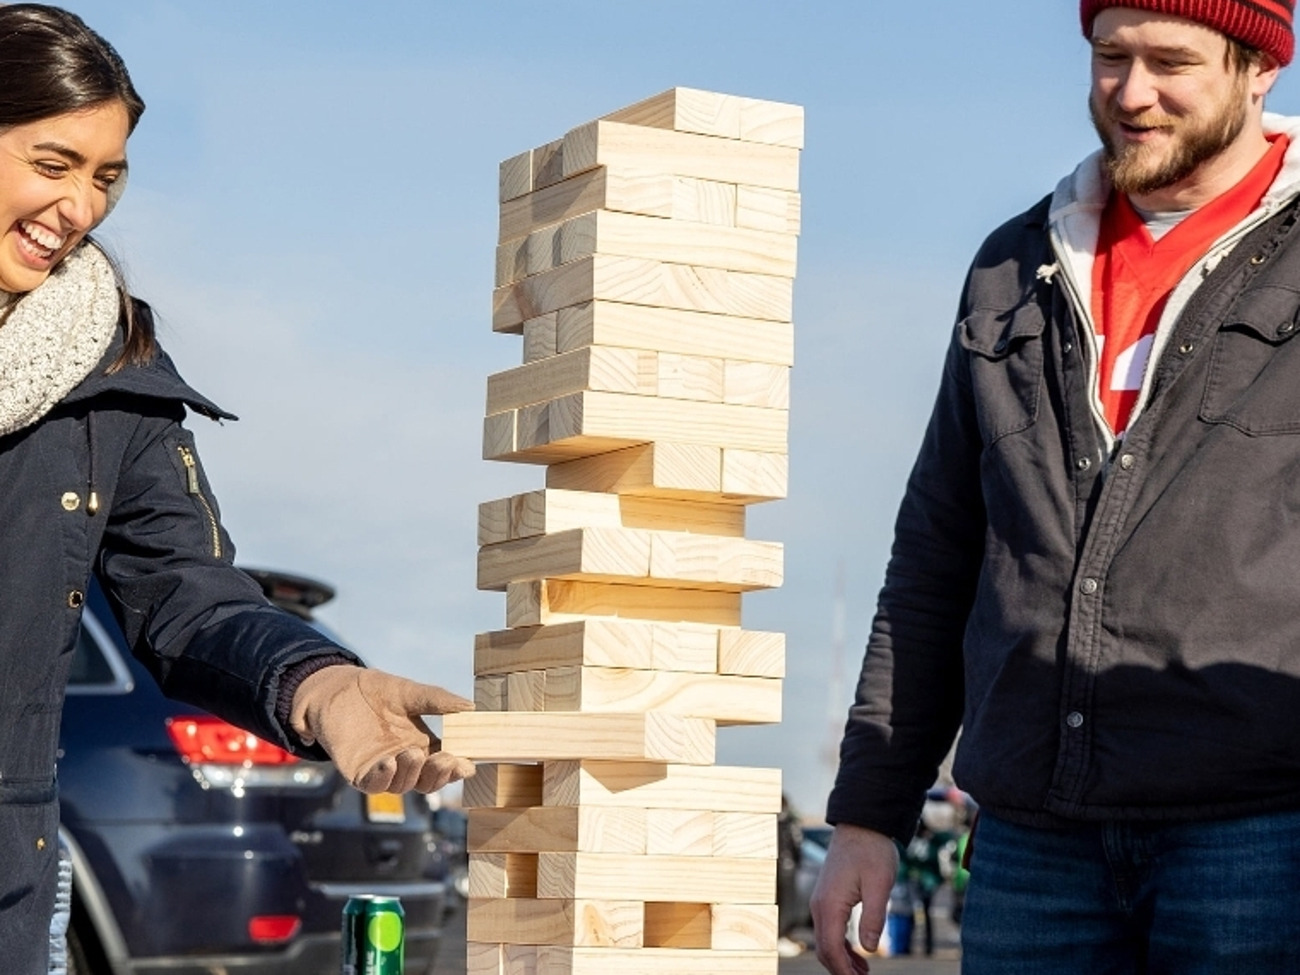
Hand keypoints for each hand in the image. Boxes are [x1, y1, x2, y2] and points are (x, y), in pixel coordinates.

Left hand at [289, 665, 475, 793]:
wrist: (336, 689)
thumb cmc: (374, 691)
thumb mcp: (411, 692)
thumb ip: (438, 700)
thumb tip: (470, 707)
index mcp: (422, 744)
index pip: (445, 763)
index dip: (457, 768)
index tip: (468, 764)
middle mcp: (404, 760)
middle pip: (428, 781)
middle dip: (440, 775)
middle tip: (446, 759)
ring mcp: (382, 768)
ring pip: (403, 785)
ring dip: (413, 774)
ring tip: (413, 753)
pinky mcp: (358, 772)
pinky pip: (374, 785)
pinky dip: (384, 779)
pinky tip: (389, 764)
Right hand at [810, 824, 898, 974]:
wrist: (861, 824)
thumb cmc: (871, 851)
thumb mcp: (880, 884)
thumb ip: (874, 918)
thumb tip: (870, 949)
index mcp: (829, 904)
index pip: (830, 948)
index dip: (843, 971)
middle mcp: (819, 905)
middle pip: (824, 949)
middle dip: (841, 969)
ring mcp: (821, 901)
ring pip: (825, 940)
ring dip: (841, 959)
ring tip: (863, 972)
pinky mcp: (828, 897)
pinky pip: (829, 928)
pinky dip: (841, 945)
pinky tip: (858, 952)